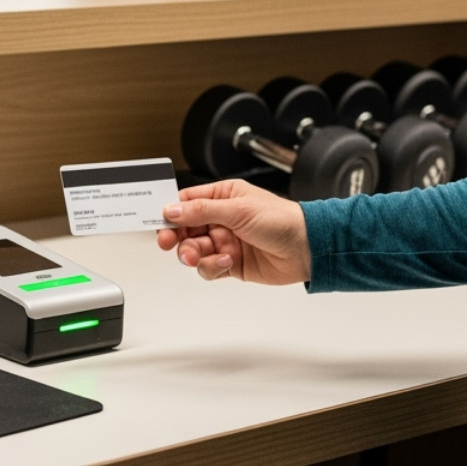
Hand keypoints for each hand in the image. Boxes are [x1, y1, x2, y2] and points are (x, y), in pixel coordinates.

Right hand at [157, 178, 311, 284]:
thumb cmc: (282, 220)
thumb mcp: (238, 209)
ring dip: (194, 254)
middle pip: (184, 229)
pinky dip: (212, 267)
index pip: (186, 202)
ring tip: (200, 255)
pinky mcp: (230, 264)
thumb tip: (172, 209)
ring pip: (193, 251)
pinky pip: (208, 268)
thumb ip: (201, 210)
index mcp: (222, 197)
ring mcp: (225, 242)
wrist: (308, 249)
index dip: (170, 212)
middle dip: (176, 237)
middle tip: (170, 243)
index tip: (158, 221)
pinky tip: (227, 262)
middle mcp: (221, 219)